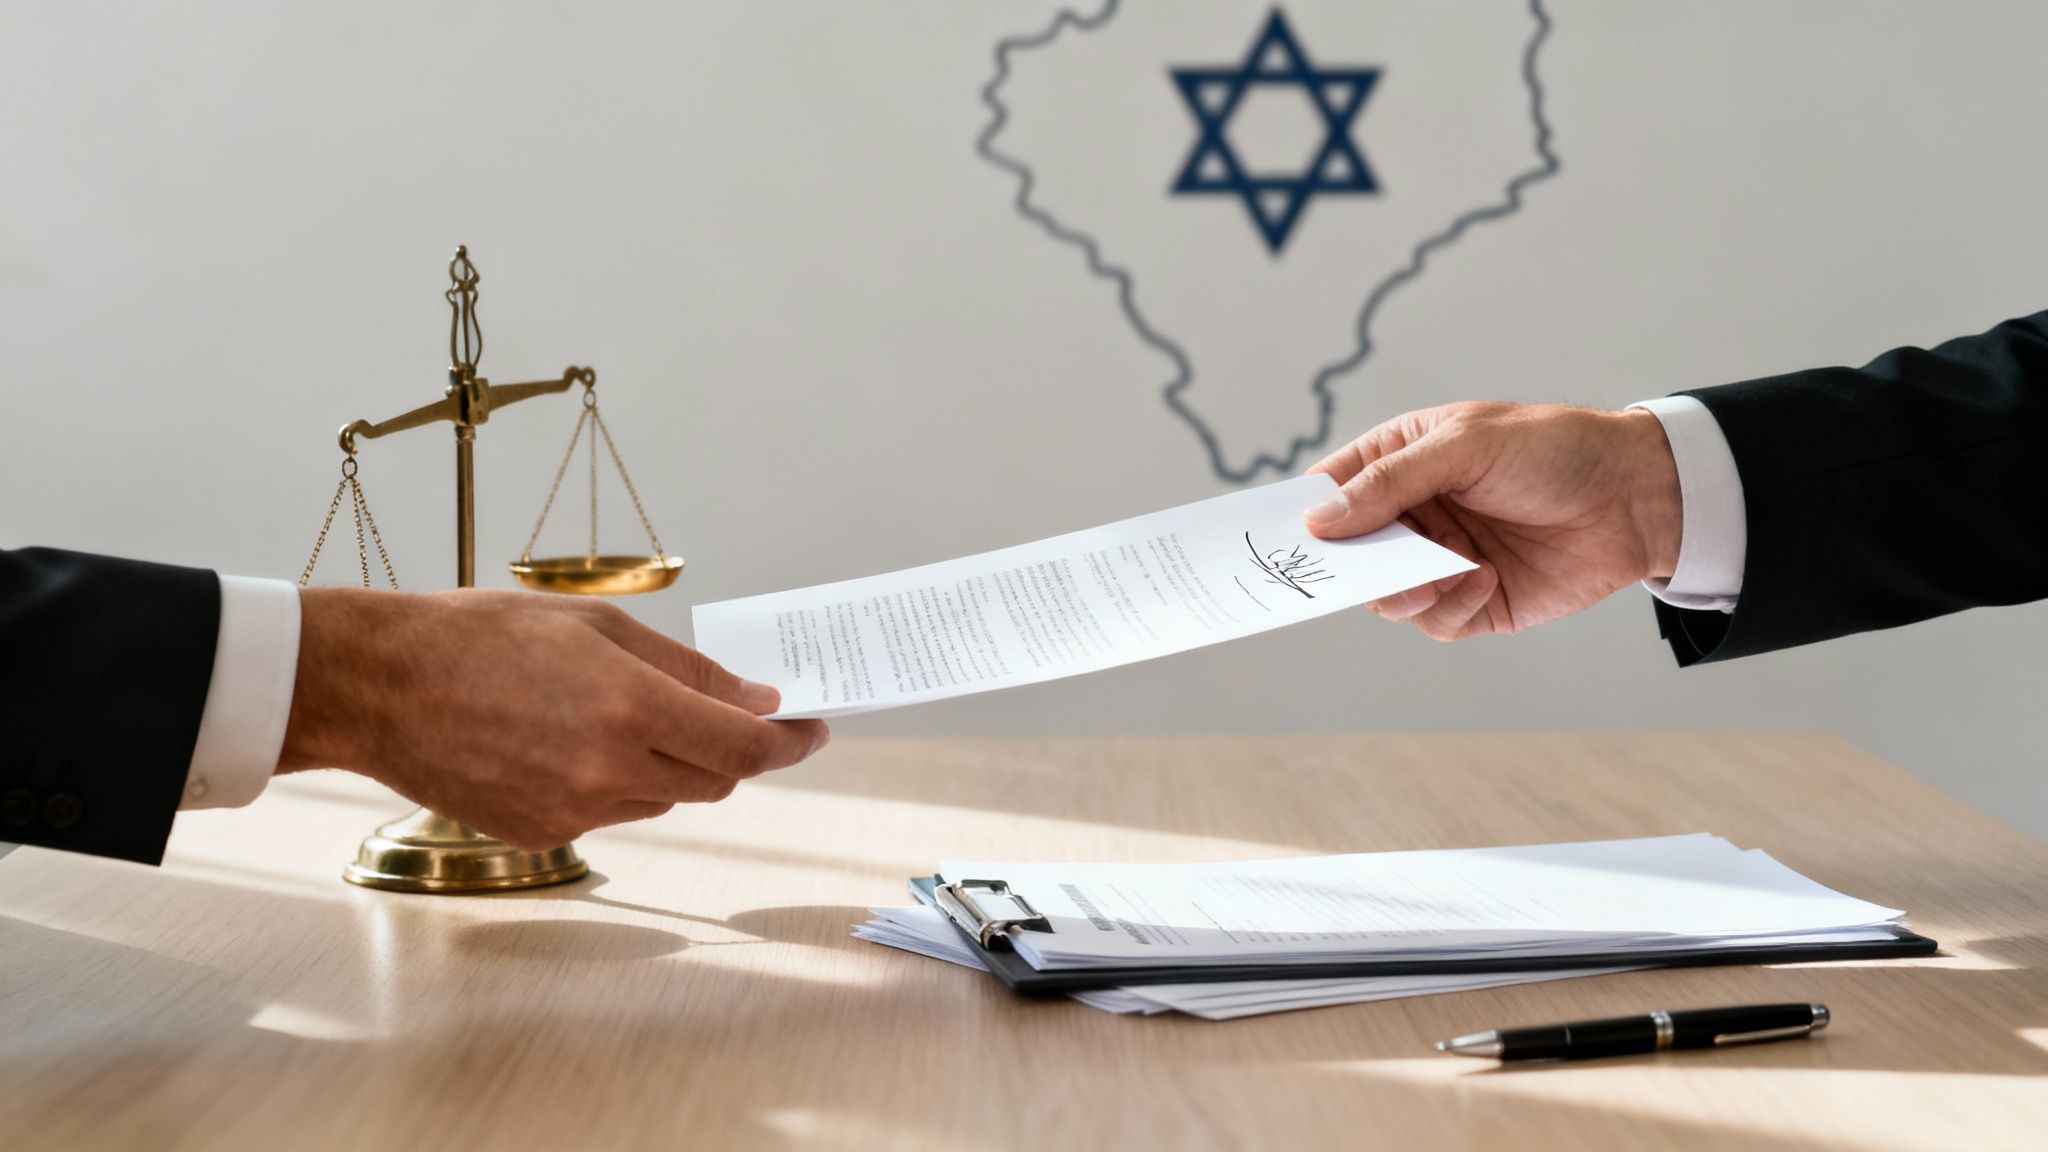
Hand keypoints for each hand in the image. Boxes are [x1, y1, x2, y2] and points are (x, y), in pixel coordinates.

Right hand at [278, 588, 828, 848]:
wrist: (378, 686)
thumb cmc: (479, 636)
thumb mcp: (594, 625)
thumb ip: (685, 669)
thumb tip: (755, 700)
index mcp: (628, 707)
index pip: (744, 747)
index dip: (790, 743)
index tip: (813, 729)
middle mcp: (607, 769)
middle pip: (714, 779)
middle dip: (733, 750)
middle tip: (735, 716)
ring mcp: (574, 812)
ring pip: (664, 797)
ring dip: (672, 764)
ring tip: (626, 714)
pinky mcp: (542, 835)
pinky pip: (612, 813)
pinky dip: (618, 782)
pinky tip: (576, 742)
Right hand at [1304, 402, 1682, 640]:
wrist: (1637, 497)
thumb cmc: (1554, 450)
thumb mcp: (1464, 445)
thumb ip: (1389, 482)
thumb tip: (1320, 519)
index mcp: (1400, 462)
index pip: (1329, 491)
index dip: (1300, 515)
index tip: (1277, 539)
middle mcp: (1413, 515)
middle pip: (1348, 553)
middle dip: (1349, 566)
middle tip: (1353, 573)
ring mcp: (1440, 560)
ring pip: (1386, 597)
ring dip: (1404, 591)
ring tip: (1440, 572)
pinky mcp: (1473, 601)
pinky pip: (1435, 622)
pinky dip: (1451, 606)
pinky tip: (1486, 578)